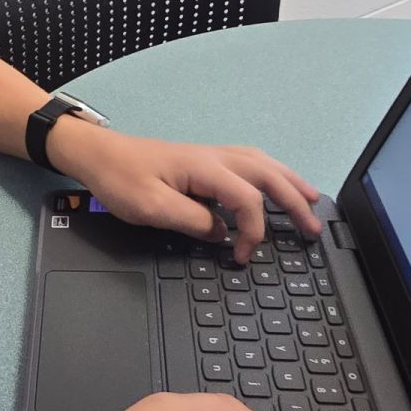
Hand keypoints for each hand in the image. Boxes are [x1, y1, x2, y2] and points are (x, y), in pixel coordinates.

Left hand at [49, 119, 320, 263]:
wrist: (97, 154)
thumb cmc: (120, 179)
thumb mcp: (151, 208)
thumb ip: (191, 222)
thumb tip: (222, 234)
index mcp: (204, 168)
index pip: (246, 198)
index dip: (252, 230)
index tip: (242, 256)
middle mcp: (214, 157)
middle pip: (267, 174)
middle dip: (294, 200)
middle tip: (314, 227)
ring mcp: (210, 155)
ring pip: (262, 163)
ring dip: (289, 181)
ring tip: (311, 199)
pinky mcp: (203, 159)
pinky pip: (249, 162)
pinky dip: (271, 173)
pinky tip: (274, 181)